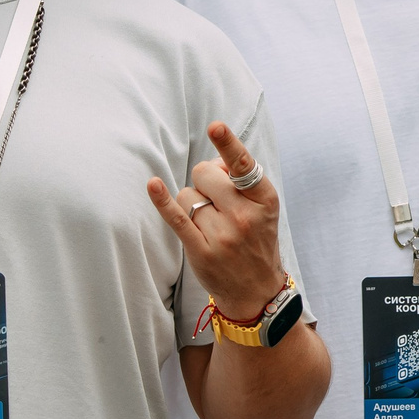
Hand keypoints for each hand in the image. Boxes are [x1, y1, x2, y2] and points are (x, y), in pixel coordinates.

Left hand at [148, 121, 287, 322]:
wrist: (256, 291)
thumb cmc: (256, 240)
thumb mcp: (263, 209)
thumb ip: (242, 181)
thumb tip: (213, 160)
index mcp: (264, 200)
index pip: (243, 165)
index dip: (228, 144)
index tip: (215, 127)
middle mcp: (245, 217)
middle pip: (205, 174)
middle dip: (204, 180)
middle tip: (215, 199)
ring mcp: (223, 235)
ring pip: (187, 194)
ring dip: (192, 203)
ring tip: (210, 222)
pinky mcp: (201, 250)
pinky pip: (177, 217)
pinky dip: (162, 201)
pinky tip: (153, 185)